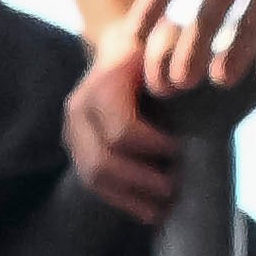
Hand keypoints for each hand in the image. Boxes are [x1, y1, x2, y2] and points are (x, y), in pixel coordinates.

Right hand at [58, 24, 178, 214]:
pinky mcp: (76, 151)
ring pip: (93, 178)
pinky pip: (93, 184)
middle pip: (102, 161)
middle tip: (174, 188)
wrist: (122, 48)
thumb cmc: (155, 48)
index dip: (154, 147)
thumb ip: (175, 63)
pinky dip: (123, 200)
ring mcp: (72, 132)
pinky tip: (150, 211)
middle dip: (141, 180)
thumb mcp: (168, 43)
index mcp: (102, 84)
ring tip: (164, 209)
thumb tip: (182, 90)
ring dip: (131, 198)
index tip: (181, 150)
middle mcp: (78, 109)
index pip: (121, 131)